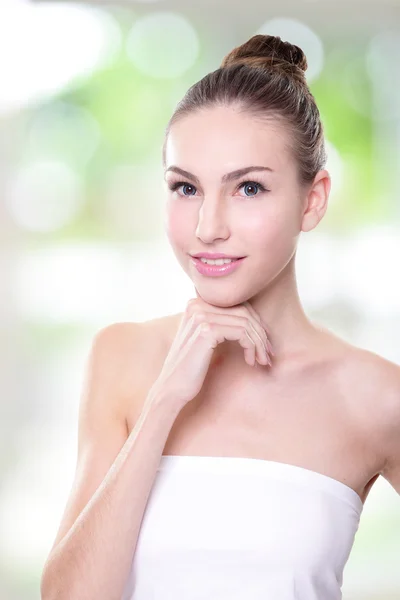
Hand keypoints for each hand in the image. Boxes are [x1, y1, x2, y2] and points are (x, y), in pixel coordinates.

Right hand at [149, 297, 273, 413]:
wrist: (172, 389)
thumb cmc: (192, 368)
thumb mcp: (206, 339)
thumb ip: (222, 324)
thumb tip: (256, 319)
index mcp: (196, 304)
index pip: (238, 305)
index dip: (256, 324)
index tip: (264, 345)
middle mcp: (197, 305)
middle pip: (244, 312)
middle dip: (261, 334)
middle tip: (268, 354)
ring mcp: (200, 316)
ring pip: (246, 323)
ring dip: (259, 343)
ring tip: (262, 361)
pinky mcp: (206, 330)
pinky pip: (242, 333)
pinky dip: (252, 347)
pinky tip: (250, 361)